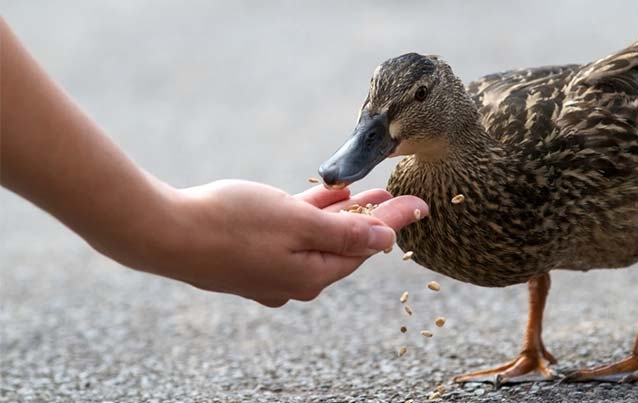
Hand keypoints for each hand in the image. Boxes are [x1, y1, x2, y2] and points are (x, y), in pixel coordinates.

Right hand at [149, 180, 427, 306]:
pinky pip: (292, 235)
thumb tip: (386, 241)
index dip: (394, 221)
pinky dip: (310, 216)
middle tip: (400, 196)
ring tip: (369, 191)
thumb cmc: (231, 224)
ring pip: (318, 238)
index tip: (421, 204)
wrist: (165, 233)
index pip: (365, 248)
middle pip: (344, 244)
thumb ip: (345, 232)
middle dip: (372, 218)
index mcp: (311, 276)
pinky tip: (324, 195)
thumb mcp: (297, 222)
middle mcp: (294, 280)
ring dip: (343, 213)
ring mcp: (271, 270)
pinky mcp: (252, 256)